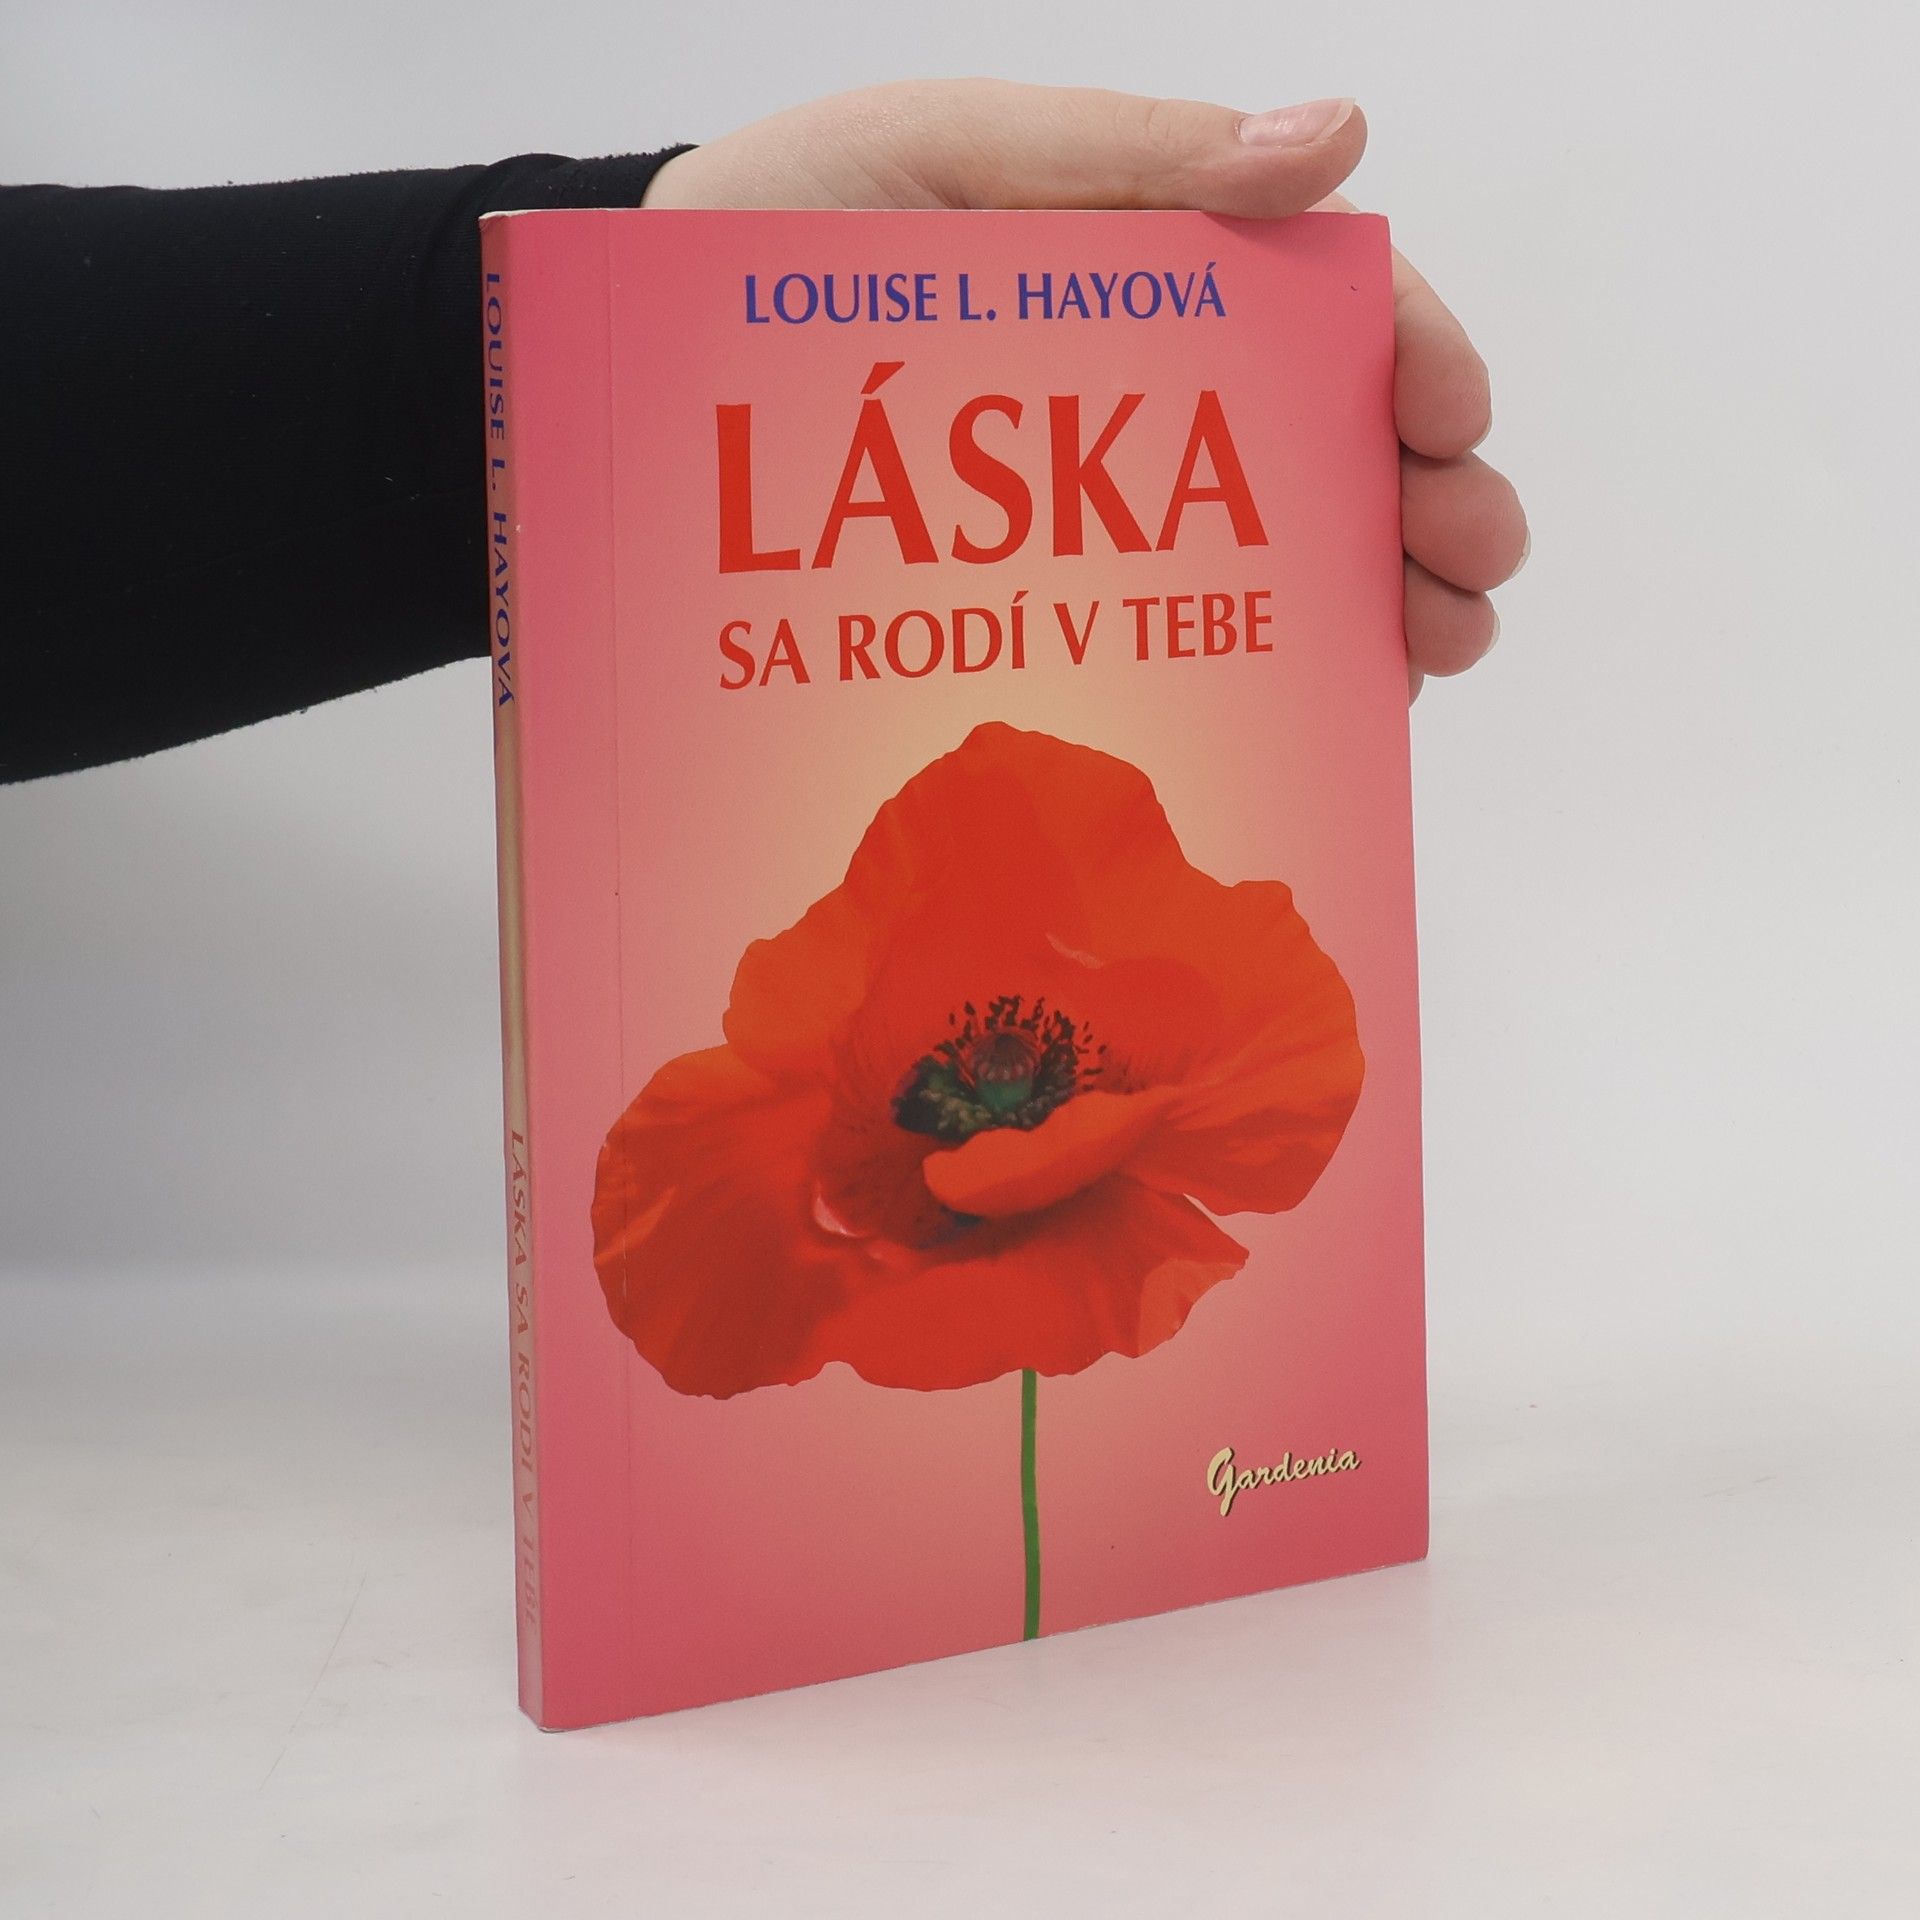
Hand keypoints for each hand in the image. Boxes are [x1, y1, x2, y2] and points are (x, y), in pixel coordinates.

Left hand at [645, 79, 1527, 700]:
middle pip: (1324, 445)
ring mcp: (1094, 505)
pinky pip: (1170, 634)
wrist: (635, 373)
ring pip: (1272, 550)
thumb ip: (1128, 158)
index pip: (1320, 304)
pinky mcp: (1037, 596)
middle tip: (1471, 579)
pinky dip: (1268, 666)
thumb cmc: (775, 238)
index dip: (1410, 358)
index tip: (1454, 425)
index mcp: (1142, 265)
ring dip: (1378, 598)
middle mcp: (1140, 392)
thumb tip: (1337, 140)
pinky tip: (1329, 702)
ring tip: (1432, 651)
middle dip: (1426, 503)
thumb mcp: (946, 157)